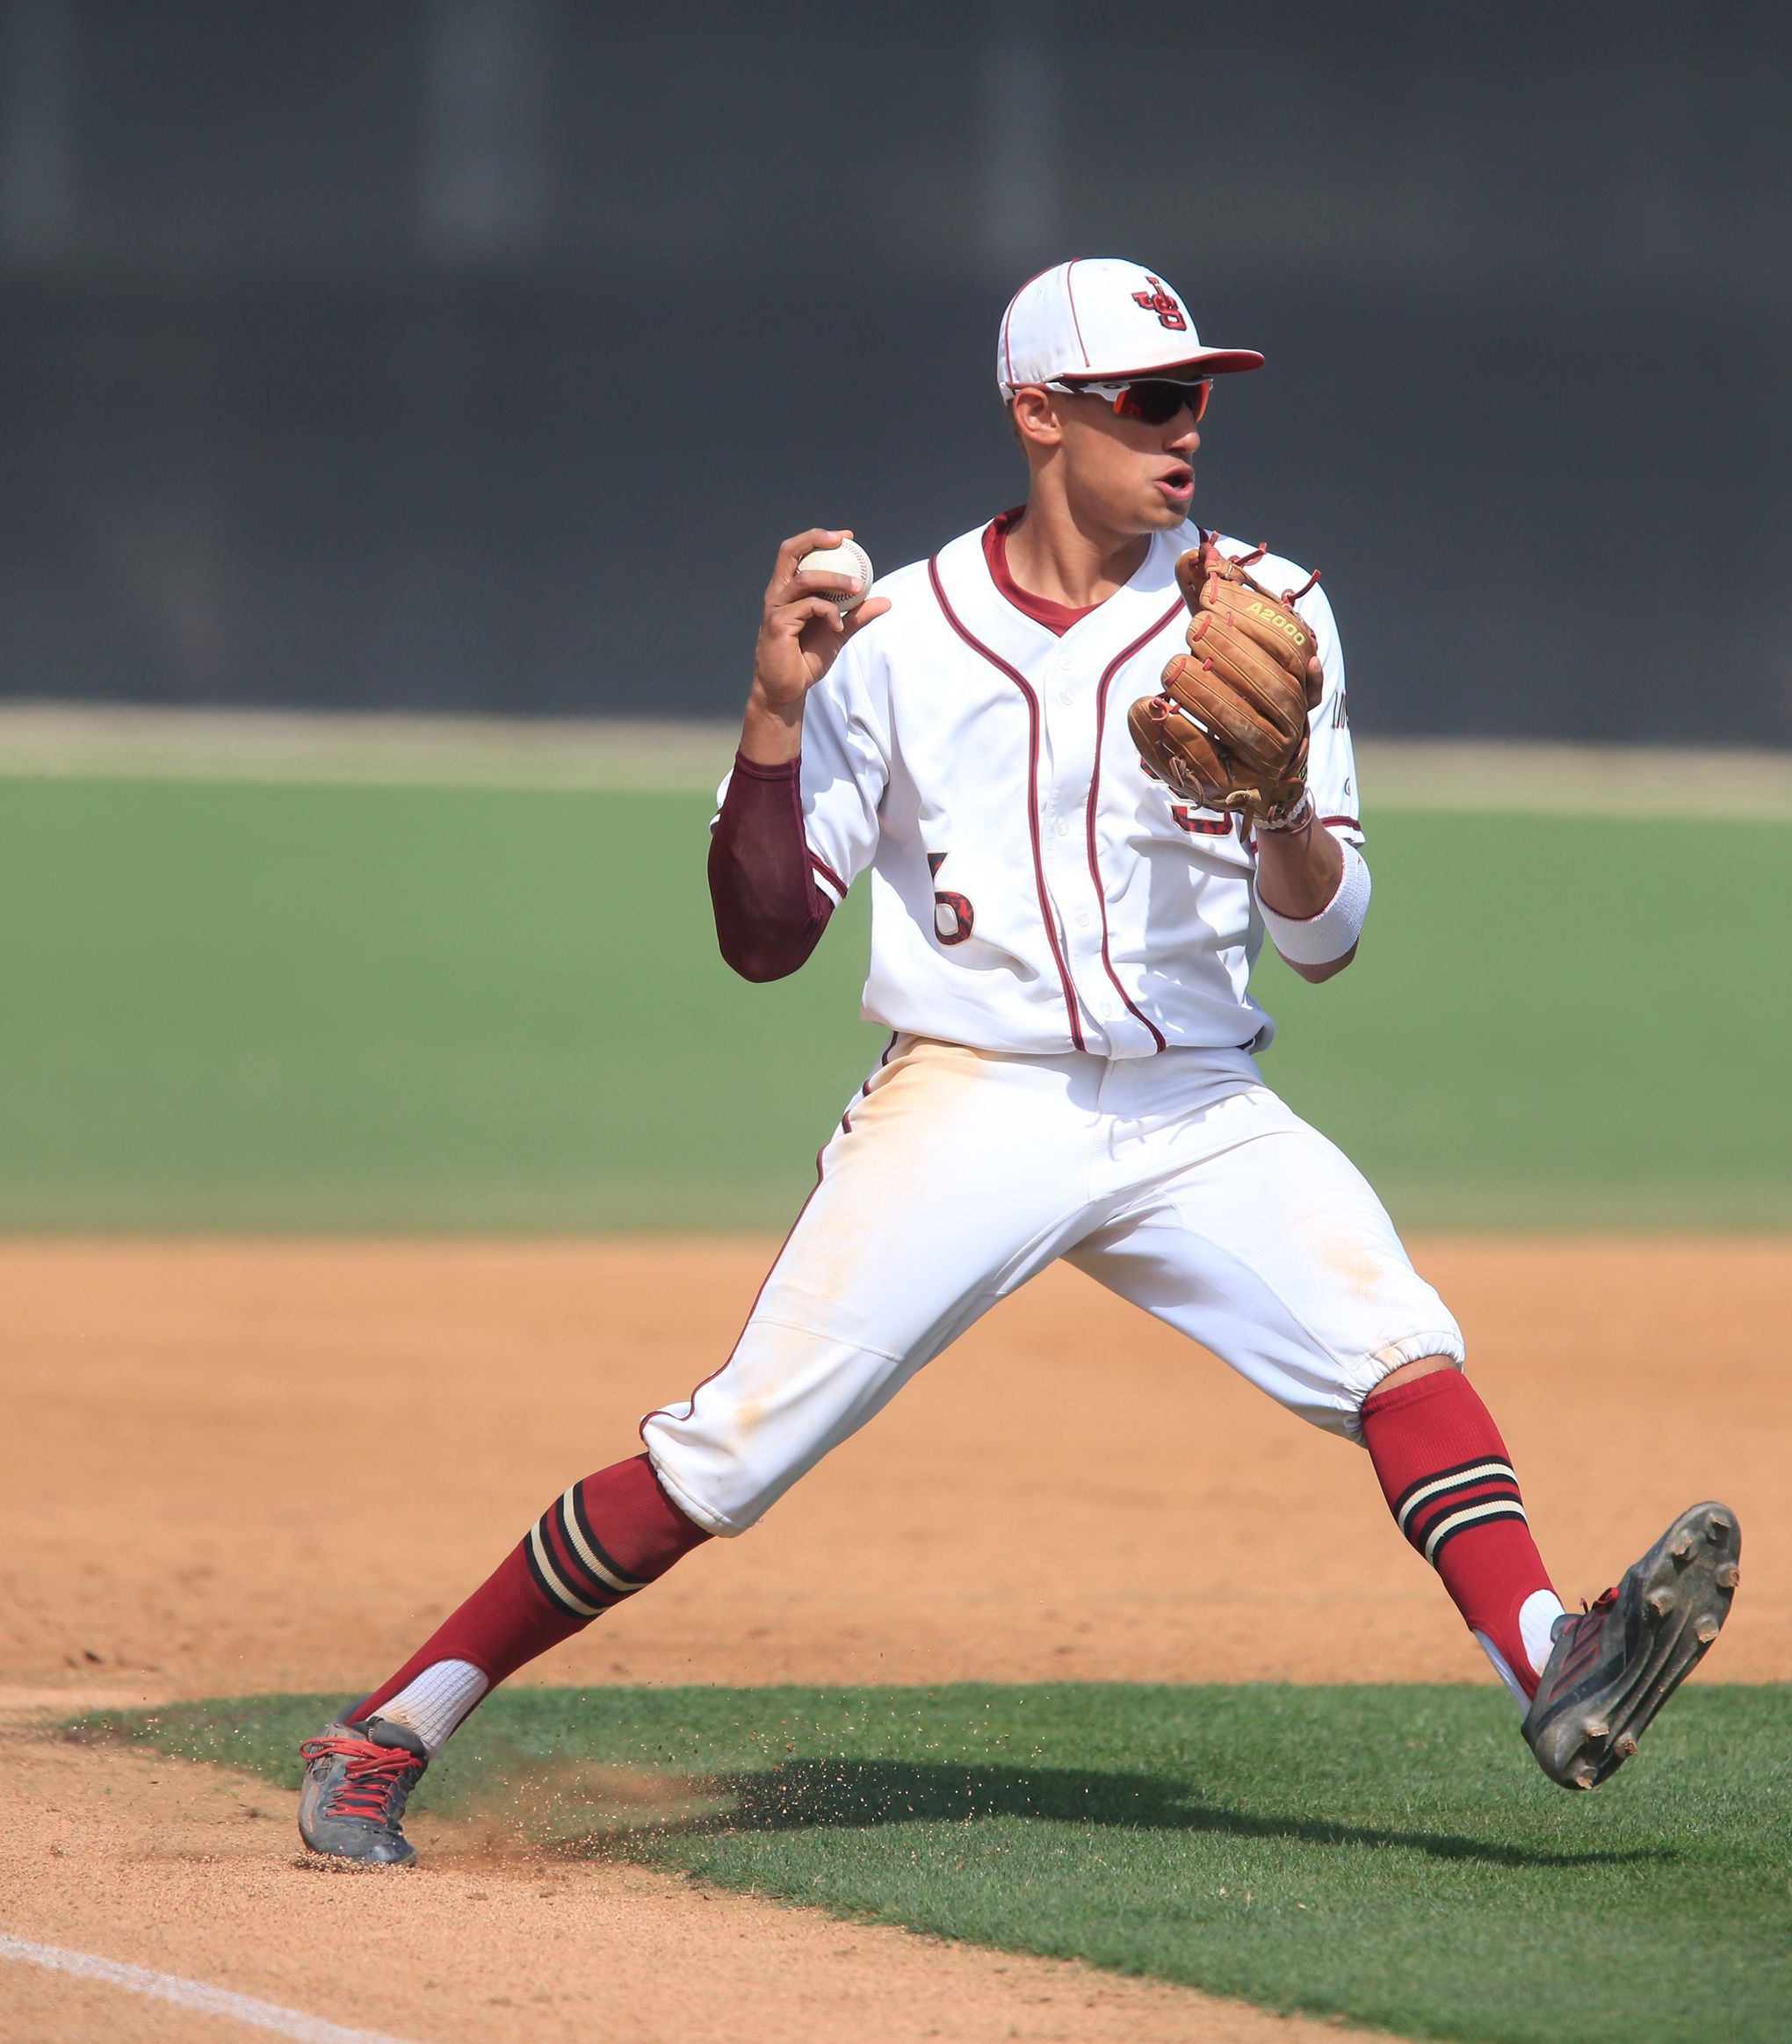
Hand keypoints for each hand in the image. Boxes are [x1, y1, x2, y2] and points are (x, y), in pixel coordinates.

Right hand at [750, 527, 891, 722]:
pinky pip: (809, 606)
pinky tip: (838, 626)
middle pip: (789, 551)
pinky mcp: (778, 624)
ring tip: (857, 588)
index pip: (797, 552)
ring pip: (805, 578)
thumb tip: (885, 601)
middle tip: (843, 541)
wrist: (788, 690)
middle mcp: (778, 593)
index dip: (819, 538)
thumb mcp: (838, 633)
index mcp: (788, 590)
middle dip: (816, 539)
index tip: (847, 537)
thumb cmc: (806, 659)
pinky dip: (829, 612)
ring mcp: (775, 607)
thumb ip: (857, 615)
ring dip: (834, 579)